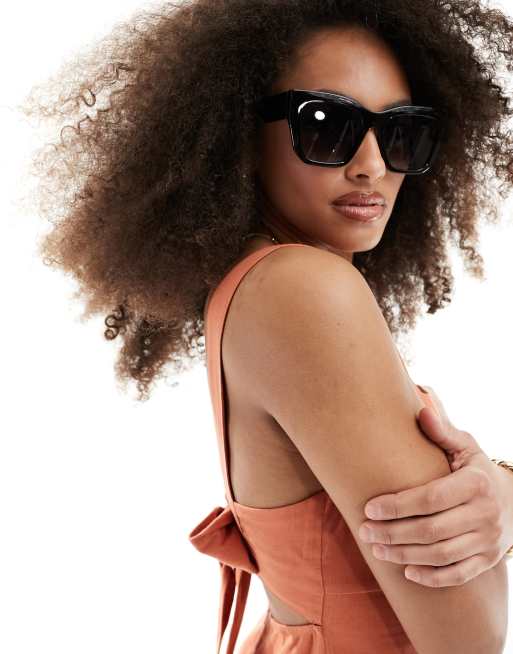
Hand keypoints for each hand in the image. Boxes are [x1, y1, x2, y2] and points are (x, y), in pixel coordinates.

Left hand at [359, 386, 506, 587]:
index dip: (397, 505)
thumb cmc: (477, 470)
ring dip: (404, 555)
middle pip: (431, 530)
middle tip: (364, 531)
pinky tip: (407, 572)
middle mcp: (484, 514)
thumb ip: (443, 432)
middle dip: (393, 533)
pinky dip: (432, 577)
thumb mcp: (466, 447)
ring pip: (441, 555)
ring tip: (376, 548)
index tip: (369, 507)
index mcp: (475, 484)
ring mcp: (487, 540)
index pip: (430, 498)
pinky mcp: (487, 560)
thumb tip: (421, 411)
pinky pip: (458, 575)